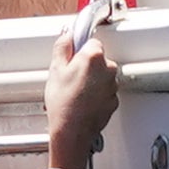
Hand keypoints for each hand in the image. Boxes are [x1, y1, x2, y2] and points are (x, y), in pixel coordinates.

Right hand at [41, 21, 123, 168]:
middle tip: (70, 76)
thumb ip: (63, 46)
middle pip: (98, 59)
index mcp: (94, 57)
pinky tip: (82, 100)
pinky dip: (96, 94)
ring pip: (102, 76)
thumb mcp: (55, 69)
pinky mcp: (113, 100)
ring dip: (91, 80)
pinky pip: (104, 91)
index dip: (79, 49)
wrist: (71, 132)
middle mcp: (108, 69)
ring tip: (74, 91)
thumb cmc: (63, 103)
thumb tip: (67, 35)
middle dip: (86, 65)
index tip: (72, 56)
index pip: (91, 41)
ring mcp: (112, 86)